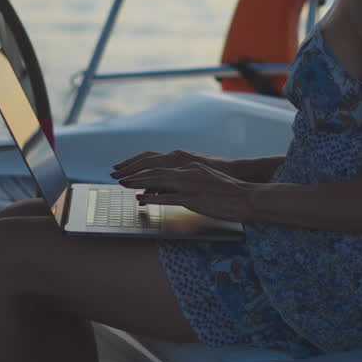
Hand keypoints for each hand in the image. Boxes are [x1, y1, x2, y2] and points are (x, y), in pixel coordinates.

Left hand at [116, 158, 255, 222]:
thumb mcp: (204, 179)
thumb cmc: (226, 191)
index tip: (126, 168)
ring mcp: (188, 184)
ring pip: (156, 180)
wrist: (244, 196)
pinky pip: (166, 197)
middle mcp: (186, 170)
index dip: (140, 165)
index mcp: (188, 165)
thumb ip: (186, 180)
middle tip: (117, 175)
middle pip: (153, 168)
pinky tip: (140, 199)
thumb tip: (168, 187)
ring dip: (137, 182)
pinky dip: (151, 198)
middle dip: (133, 172)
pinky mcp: (192, 198)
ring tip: (123, 184)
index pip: (158, 161)